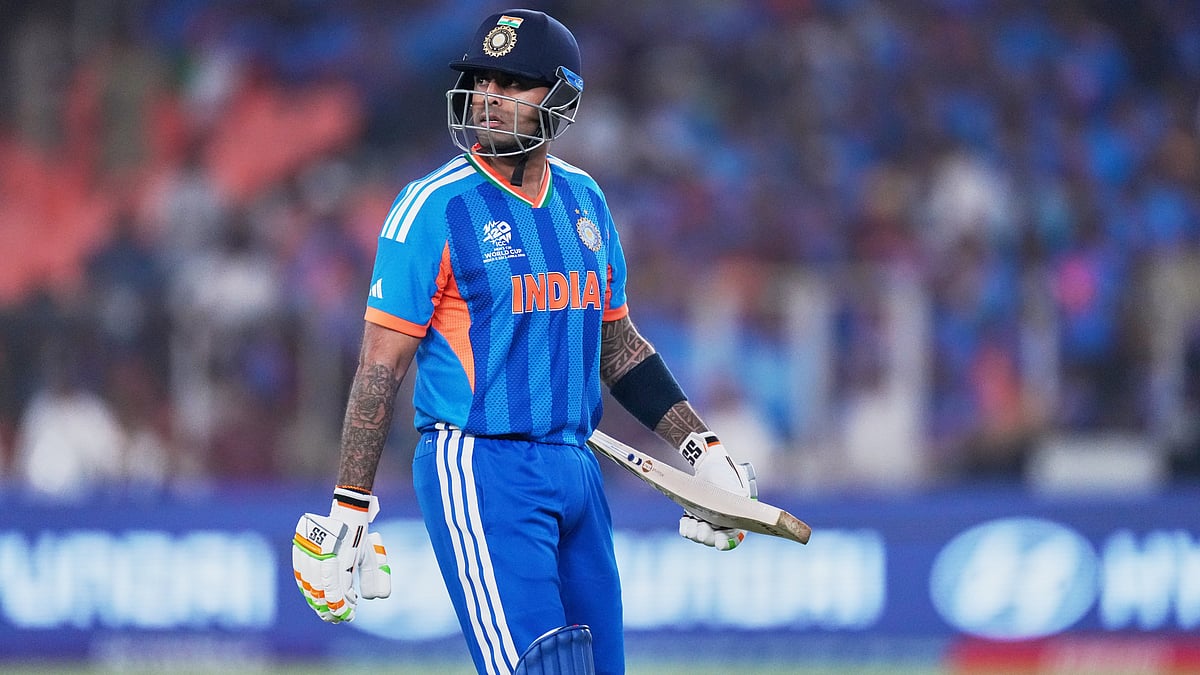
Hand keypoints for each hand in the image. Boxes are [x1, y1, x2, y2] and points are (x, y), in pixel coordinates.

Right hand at [293, 488, 391, 622]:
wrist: (347, 511)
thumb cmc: (361, 537)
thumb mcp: (372, 556)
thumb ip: (373, 577)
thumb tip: (375, 598)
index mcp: (343, 558)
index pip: (338, 592)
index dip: (341, 608)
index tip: (349, 616)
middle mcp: (324, 555)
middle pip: (320, 592)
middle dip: (328, 610)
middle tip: (337, 619)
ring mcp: (310, 551)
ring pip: (307, 585)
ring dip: (316, 602)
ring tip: (326, 611)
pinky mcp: (300, 547)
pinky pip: (299, 574)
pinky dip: (306, 588)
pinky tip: (314, 596)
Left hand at [678, 432, 755, 550]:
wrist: (709, 465)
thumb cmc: (725, 473)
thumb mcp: (732, 482)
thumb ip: (736, 493)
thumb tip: (742, 498)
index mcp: (738, 518)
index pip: (735, 537)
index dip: (728, 542)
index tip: (720, 543)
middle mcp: (723, 524)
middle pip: (715, 539)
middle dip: (708, 538)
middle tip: (701, 532)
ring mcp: (707, 522)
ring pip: (700, 536)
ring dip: (695, 534)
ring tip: (691, 527)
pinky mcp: (694, 518)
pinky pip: (688, 529)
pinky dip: (686, 528)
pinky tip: (685, 522)